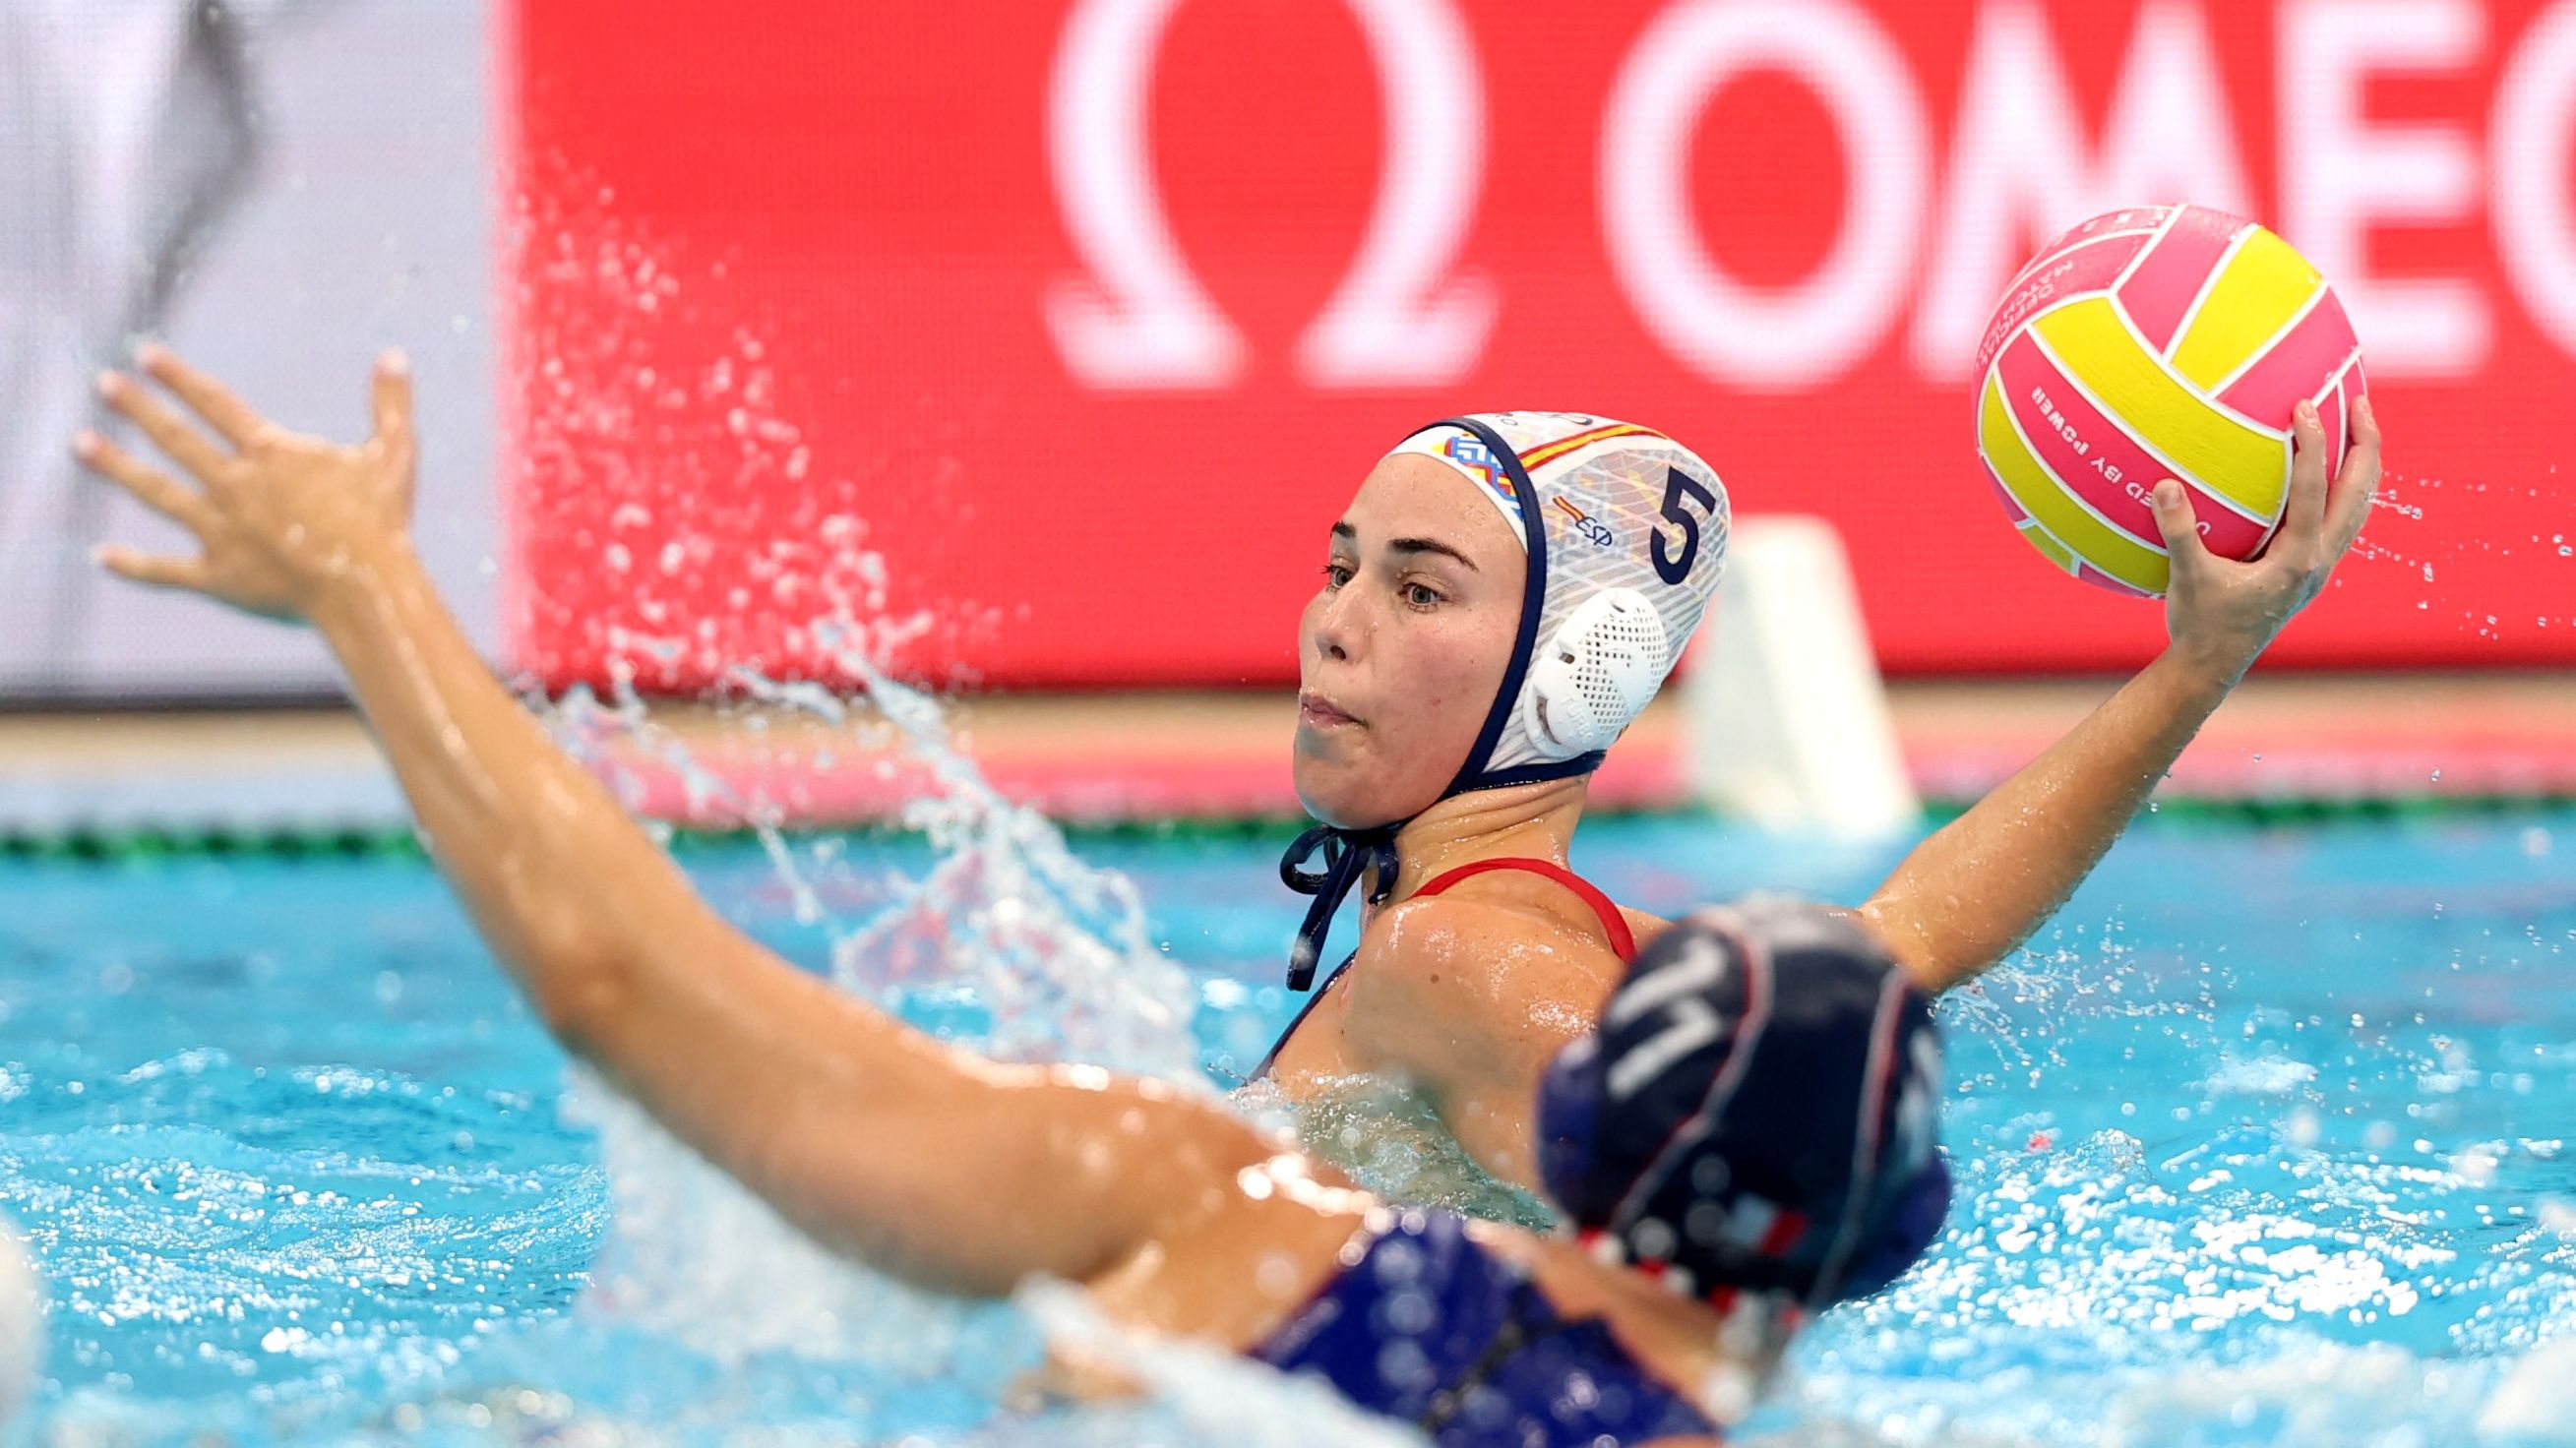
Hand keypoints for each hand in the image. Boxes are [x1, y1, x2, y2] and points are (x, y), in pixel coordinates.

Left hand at [73, 345, 418, 621]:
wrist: (365, 590)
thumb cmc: (384, 523)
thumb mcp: (394, 456)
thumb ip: (391, 404)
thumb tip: (396, 355)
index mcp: (271, 454)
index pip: (214, 404)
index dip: (178, 377)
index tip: (146, 355)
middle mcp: (235, 485)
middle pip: (175, 439)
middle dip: (137, 408)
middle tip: (104, 384)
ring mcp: (221, 531)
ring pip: (157, 493)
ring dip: (116, 466)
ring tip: (80, 443)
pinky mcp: (219, 575)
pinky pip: (167, 570)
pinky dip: (133, 565)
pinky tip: (102, 554)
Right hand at [2149, 393, 2381, 686]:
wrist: (2215, 666)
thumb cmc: (2201, 624)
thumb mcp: (2186, 578)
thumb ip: (2178, 531)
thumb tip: (2164, 485)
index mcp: (2296, 561)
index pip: (2312, 492)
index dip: (2313, 447)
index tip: (2304, 407)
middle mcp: (2320, 561)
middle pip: (2358, 494)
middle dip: (2365, 444)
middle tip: (2357, 400)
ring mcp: (2322, 566)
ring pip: (2357, 507)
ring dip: (2362, 465)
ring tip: (2359, 425)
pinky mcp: (2312, 569)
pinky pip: (2340, 519)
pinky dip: (2343, 488)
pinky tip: (2328, 470)